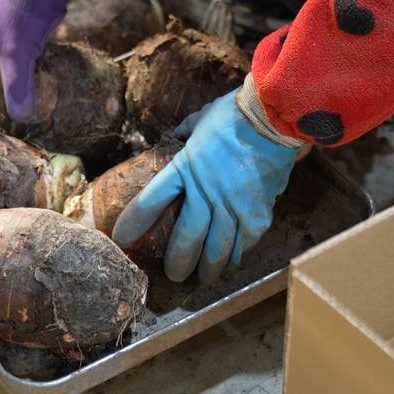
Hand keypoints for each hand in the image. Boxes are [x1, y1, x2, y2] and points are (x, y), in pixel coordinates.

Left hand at [112, 89, 299, 282]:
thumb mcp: (199, 120)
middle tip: (174, 276)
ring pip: (217, 250)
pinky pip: (244, 243)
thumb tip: (176, 138)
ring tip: (203, 279)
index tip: (121, 238)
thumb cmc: (234, 114)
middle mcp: (206, 193)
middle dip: (178, 262)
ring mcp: (233, 206)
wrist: (272, 117)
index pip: (151, 201)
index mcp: (185, 168)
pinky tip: (232, 261)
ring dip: (209, 268)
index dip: (134, 222)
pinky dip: (237, 255)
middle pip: (186, 239)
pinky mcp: (257, 213)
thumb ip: (184, 133)